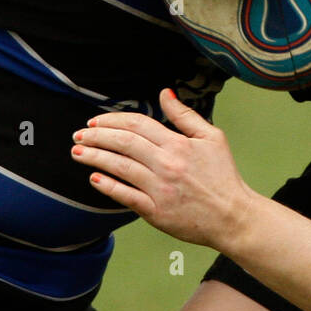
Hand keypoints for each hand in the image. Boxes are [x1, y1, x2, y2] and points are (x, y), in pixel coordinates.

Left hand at [71, 89, 256, 248]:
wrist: (233, 216)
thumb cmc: (224, 176)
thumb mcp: (212, 138)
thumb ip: (185, 116)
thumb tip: (164, 93)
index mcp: (179, 144)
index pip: (137, 124)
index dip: (112, 120)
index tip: (95, 122)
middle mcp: (167, 164)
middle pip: (123, 143)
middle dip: (96, 136)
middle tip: (78, 135)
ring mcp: (160, 189)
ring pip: (119, 167)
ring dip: (94, 157)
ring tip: (77, 152)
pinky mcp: (156, 212)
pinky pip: (125, 196)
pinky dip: (107, 186)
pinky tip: (94, 178)